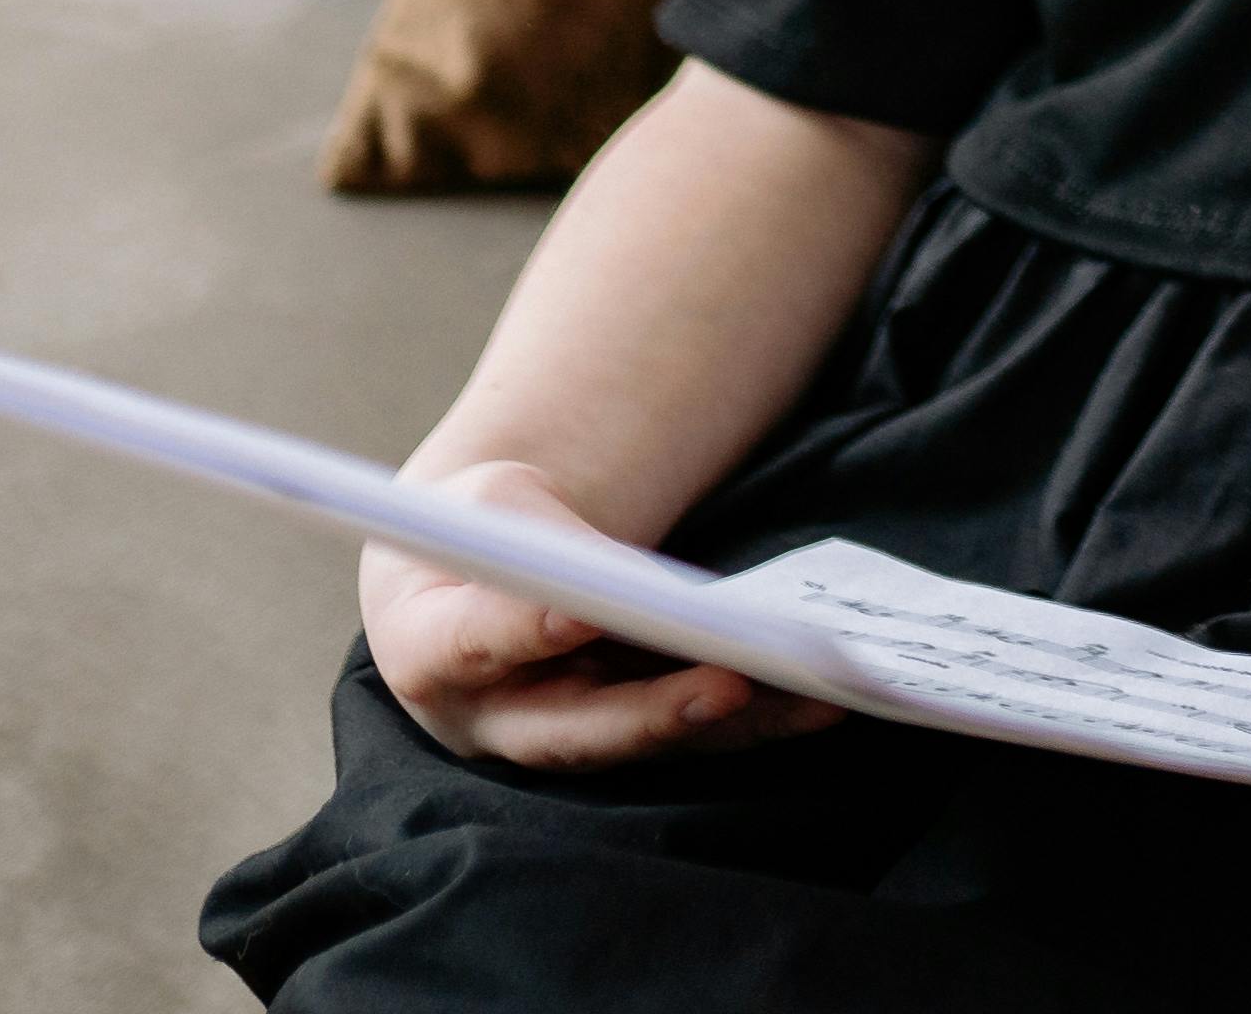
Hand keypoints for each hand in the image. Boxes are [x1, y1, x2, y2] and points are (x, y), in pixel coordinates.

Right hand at [362, 461, 844, 768]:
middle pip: (577, 730)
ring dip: (737, 724)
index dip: (524, 630)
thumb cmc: (480, 531)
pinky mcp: (624, 736)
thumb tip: (627, 582)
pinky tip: (823, 702)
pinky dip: (758, 721)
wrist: (475, 574)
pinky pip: (692, 737)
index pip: (473, 644)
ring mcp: (562, 738)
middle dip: (658, 711)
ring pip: (652, 745)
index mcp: (428, 653)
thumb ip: (541, 540)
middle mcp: (494, 721)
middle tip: (732, 682)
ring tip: (816, 693)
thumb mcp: (491, 506)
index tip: (579, 609)